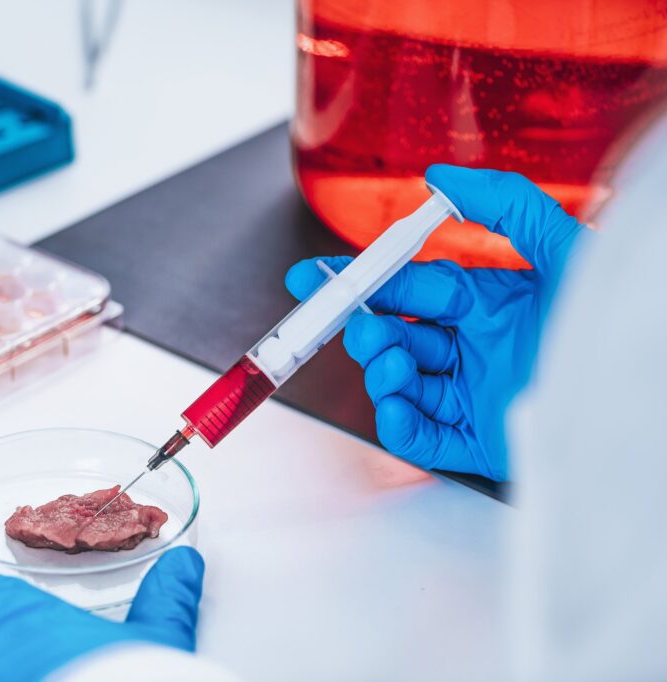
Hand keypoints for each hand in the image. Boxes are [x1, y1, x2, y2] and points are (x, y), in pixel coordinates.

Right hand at [285, 165, 584, 480]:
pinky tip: (398, 407)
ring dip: (382, 375)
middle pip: (399, 338)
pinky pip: (423, 438)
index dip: (364, 282)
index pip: (412, 289)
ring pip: (403, 386)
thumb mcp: (565, 248)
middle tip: (364, 329)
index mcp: (489, 303)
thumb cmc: (612, 322)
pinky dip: (399, 427)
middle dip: (370, 332)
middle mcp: (477, 349)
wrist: (639, 396)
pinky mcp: (480, 444)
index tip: (319, 278)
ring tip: (393, 366)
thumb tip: (441, 178)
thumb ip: (504, 204)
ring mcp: (476, 397)